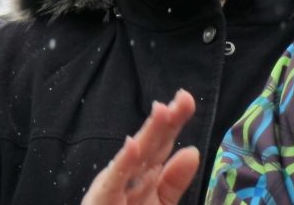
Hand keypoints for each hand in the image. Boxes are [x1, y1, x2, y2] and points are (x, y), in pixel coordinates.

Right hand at [82, 89, 199, 204]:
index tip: (187, 99)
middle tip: (183, 98)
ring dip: (148, 134)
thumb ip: (174, 181)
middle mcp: (128, 175)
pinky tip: (133, 145)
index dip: (175, 122)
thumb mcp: (158, 204)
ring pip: (133, 158)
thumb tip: (192, 151)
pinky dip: (123, 163)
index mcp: (143, 173)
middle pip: (151, 145)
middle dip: (166, 121)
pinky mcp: (101, 201)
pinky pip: (113, 183)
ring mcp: (114, 187)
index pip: (162, 144)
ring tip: (162, 110)